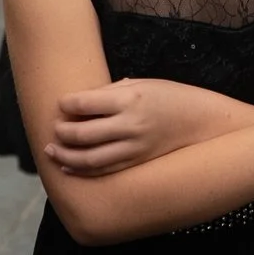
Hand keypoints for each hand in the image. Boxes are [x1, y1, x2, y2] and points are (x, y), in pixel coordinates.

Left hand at [46, 79, 224, 176]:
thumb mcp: (143, 84)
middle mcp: (130, 124)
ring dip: (65, 156)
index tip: (61, 104)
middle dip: (61, 132)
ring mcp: (134, 147)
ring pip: (89, 159)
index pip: (84, 103)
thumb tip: (80, 103)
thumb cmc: (170, 97)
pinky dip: (82, 170)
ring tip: (51, 151)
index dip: (65, 105)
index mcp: (130, 98)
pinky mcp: (137, 162)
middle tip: (54, 129)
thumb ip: (111, 92)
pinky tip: (68, 166)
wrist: (201, 121)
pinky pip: (104, 171)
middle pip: (82, 134)